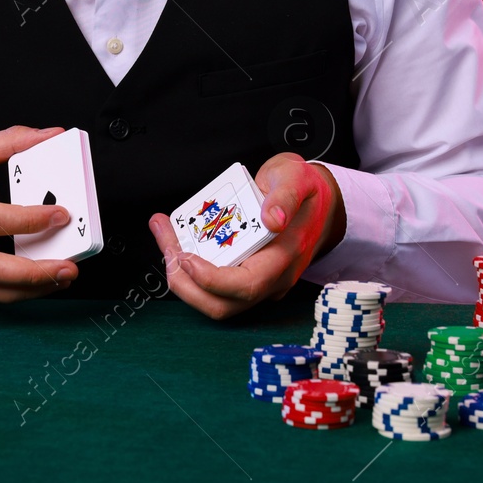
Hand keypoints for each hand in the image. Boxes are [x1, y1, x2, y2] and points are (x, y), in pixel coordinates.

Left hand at [148, 153, 345, 319]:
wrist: (318, 204)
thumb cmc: (304, 191)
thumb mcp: (297, 178)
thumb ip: (286, 195)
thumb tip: (272, 218)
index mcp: (285, 257)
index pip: (246, 286)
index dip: (211, 279)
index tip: (186, 256)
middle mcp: (272, 278)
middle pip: (223, 304)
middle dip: (184, 281)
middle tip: (166, 243)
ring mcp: (259, 282)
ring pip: (213, 298)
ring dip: (181, 273)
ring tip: (165, 232)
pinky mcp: (245, 276)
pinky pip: (213, 283)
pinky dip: (188, 266)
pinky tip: (176, 235)